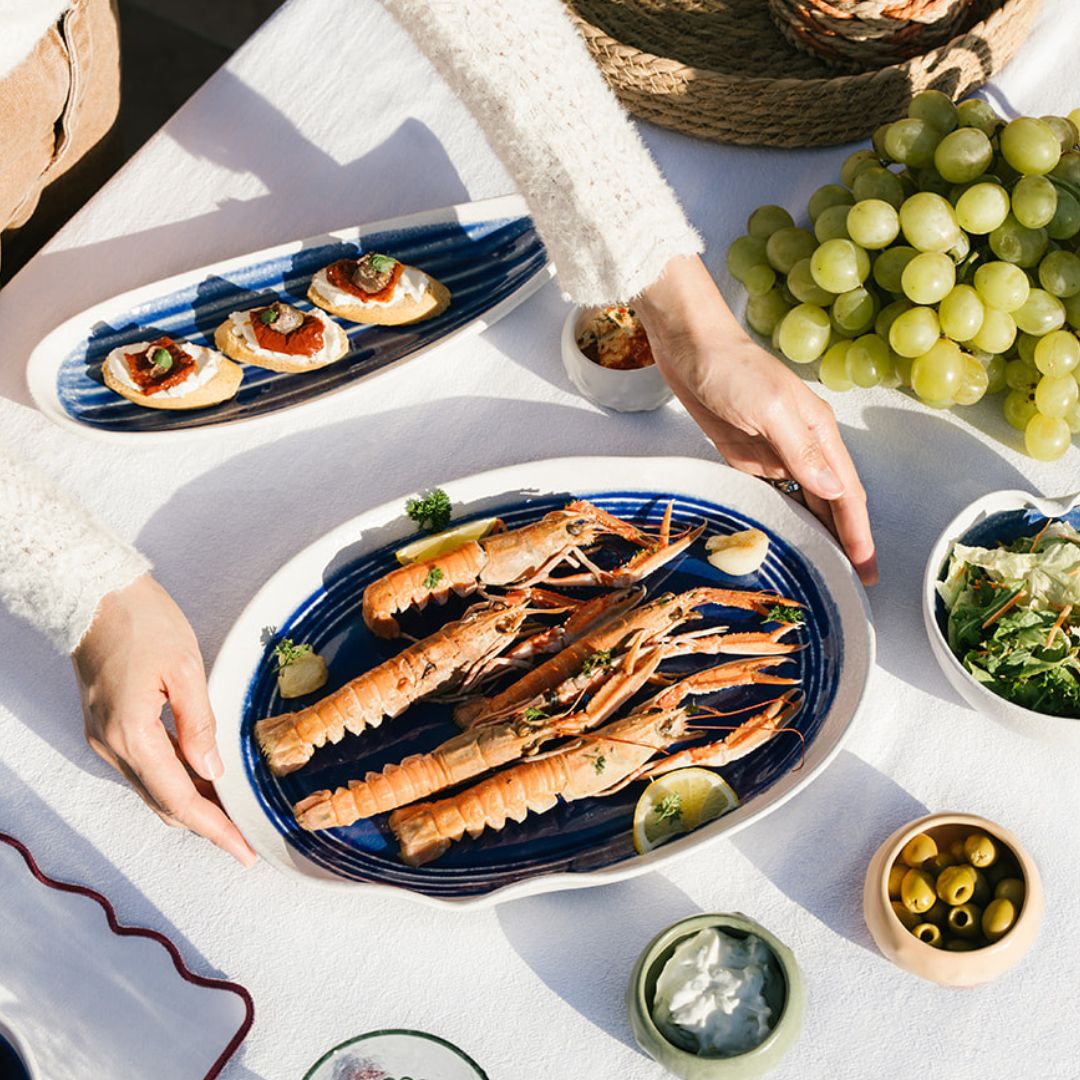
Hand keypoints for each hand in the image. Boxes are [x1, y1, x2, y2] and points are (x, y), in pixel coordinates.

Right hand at [72, 574, 256, 866]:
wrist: (96, 593)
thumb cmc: (143, 621)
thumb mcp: (185, 668)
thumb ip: (199, 724)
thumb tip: (213, 771)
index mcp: (132, 733)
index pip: (179, 799)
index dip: (215, 829)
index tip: (243, 851)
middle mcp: (112, 744)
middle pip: (163, 802)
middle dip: (206, 822)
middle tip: (245, 833)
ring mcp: (104, 736)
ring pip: (152, 787)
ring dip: (190, 800)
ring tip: (232, 807)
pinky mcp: (106, 724)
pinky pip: (142, 766)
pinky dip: (173, 779)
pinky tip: (202, 775)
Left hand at [635, 256, 877, 585]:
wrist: (691, 347)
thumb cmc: (733, 370)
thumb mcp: (770, 409)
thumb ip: (801, 451)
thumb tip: (835, 493)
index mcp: (820, 434)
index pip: (847, 495)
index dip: (858, 535)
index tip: (866, 570)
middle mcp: (803, 448)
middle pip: (830, 505)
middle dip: (843, 543)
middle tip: (850, 585)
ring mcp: (775, 454)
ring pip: (803, 504)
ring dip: (814, 535)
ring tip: (819, 571)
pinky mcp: (746, 457)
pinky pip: (770, 495)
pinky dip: (779, 518)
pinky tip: (779, 539)